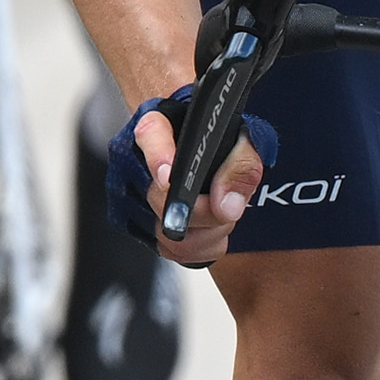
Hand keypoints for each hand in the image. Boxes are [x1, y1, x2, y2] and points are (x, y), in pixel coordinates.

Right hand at [119, 93, 278, 271]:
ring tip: (220, 211)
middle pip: (157, 196)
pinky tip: (210, 228)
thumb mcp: (245, 144)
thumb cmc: (223, 146)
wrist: (217, 166)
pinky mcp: (140, 228)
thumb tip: (226, 204)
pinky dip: (201, 247)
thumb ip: (241, 165)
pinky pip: (171, 252)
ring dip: (206, 232)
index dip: (157, 156)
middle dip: (202, 211)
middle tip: (225, 205)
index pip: (149, 133)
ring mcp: (134, 196)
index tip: (169, 176)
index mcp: (162, 126)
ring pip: (165, 233)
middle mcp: (139, 160)